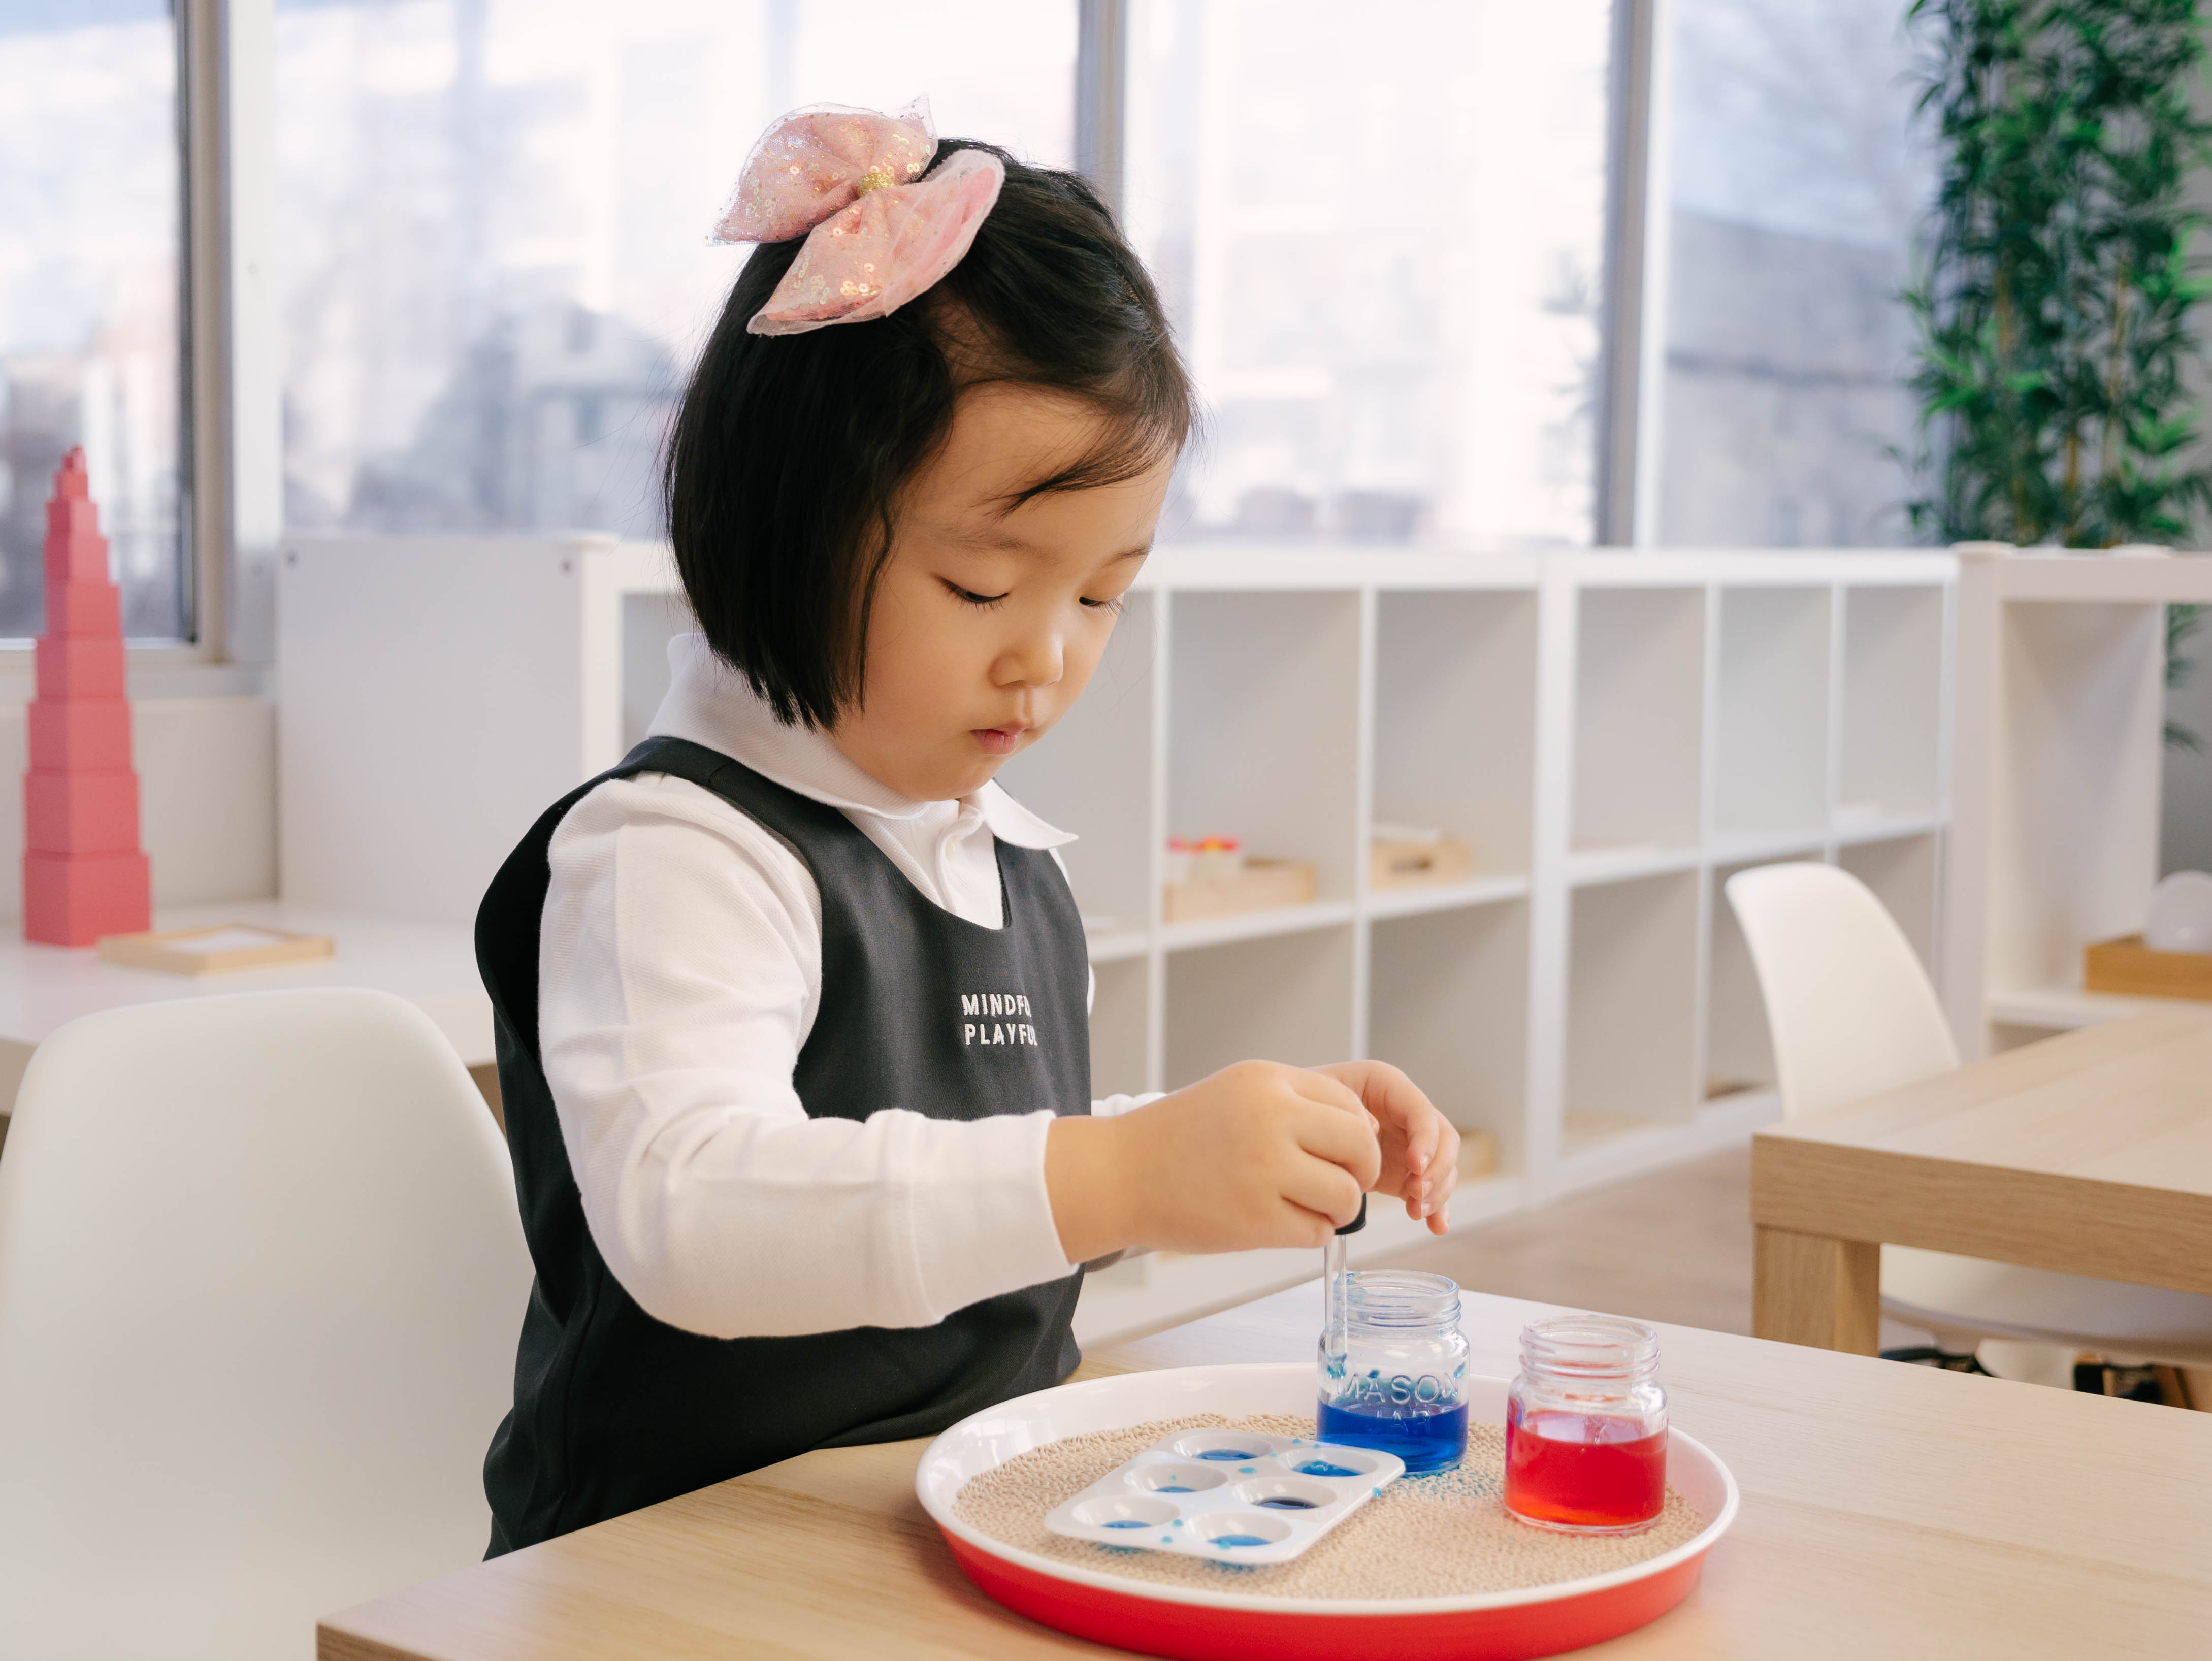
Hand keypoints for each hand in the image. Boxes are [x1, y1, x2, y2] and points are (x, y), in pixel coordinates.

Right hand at [1046, 1061, 1379, 1260]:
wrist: (1119, 1174)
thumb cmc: (1178, 1137)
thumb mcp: (1237, 1093)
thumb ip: (1295, 1104)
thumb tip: (1363, 1131)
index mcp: (1267, 1082)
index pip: (1350, 1104)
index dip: (1356, 1133)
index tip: (1340, 1152)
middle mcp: (1272, 1118)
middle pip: (1362, 1147)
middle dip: (1360, 1172)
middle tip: (1337, 1184)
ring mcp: (1265, 1170)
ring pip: (1347, 1195)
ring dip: (1337, 1209)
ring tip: (1307, 1207)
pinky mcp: (1256, 1220)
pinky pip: (1319, 1232)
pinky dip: (1310, 1233)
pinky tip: (1280, 1223)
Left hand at [1309, 1060, 1458, 1234]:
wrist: (1289, 1127)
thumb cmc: (1300, 1104)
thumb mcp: (1315, 1097)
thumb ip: (1345, 1110)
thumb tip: (1374, 1131)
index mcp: (1386, 1085)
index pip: (1421, 1109)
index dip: (1425, 1137)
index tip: (1413, 1164)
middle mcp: (1404, 1112)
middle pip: (1443, 1137)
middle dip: (1436, 1167)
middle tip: (1417, 1193)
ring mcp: (1408, 1143)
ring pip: (1443, 1164)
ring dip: (1438, 1190)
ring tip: (1416, 1211)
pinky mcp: (1406, 1172)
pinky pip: (1431, 1187)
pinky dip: (1437, 1207)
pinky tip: (1435, 1225)